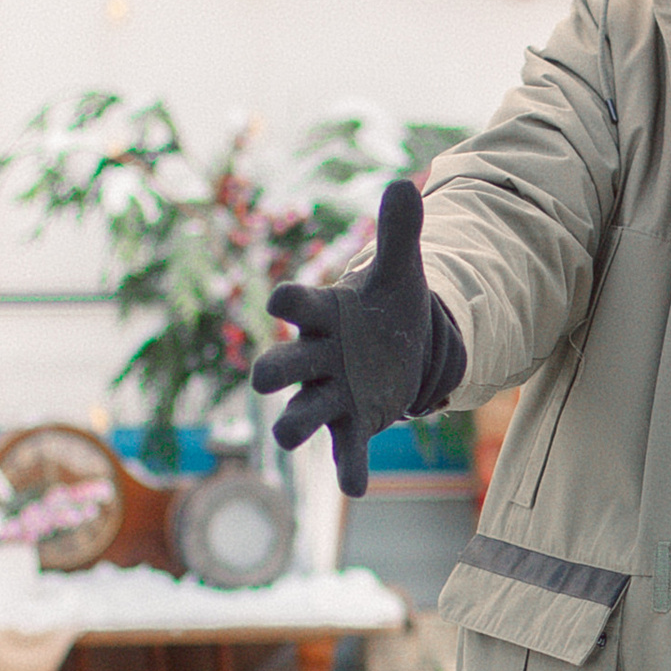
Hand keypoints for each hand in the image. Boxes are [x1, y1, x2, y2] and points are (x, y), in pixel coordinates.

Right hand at [254, 179, 456, 499]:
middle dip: (273, 370)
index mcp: (323, 313)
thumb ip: (400, 232)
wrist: (398, 347)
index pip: (298, 303)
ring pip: (301, 413)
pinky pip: (346, 449)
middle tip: (262, 378)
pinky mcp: (353, 423)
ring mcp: (330, 393)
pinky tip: (358, 487)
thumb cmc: (385, 307)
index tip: (281, 297)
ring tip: (287, 436)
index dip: (290, 299)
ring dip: (293, 425)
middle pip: (283, 364)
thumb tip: (408, 183)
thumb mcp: (400, 271)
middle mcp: (316, 356)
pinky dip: (350, 469)